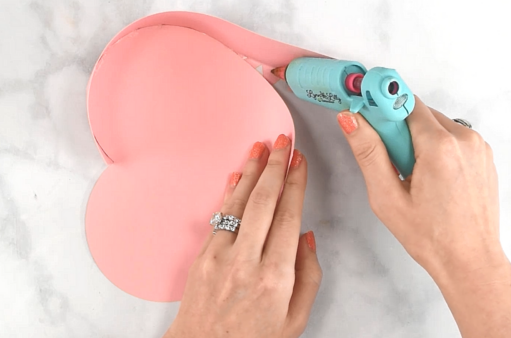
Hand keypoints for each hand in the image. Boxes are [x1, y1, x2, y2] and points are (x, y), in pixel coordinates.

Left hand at [164, 135, 321, 337]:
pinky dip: (230, 192)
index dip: (296, 185)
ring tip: (262, 146)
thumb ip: (309, 276)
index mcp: (277, 278)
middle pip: (265, 202)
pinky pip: (219, 215)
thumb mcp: (296, 319)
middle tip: (284, 142)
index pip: (290, 217)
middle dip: (276, 166)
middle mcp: (247, 262)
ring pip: (240, 203)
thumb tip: (306, 234)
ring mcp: (221, 256)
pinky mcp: (202, 255)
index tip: (300, 162)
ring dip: (252, 171)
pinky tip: (237, 173)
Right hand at [337, 96, 510, 336]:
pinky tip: (428, 176)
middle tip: (388, 160)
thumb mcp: (386, 196)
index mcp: (439, 147)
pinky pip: (451, 137)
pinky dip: (434, 147)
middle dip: (398, 128)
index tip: (363, 106)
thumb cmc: (430, 236)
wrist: (470, 261)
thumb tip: (350, 119)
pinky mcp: (482, 155)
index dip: (380, 106)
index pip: (403, 103)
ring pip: (435, 124)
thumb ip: (368, 152)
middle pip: (419, 113)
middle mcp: (464, 139)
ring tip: (410, 174)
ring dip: (416, 138)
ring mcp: (477, 146)